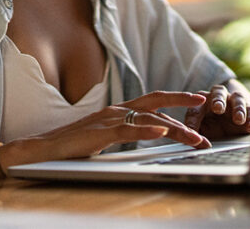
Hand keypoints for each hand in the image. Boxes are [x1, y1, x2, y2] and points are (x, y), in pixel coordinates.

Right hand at [1, 91, 210, 165]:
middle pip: (157, 105)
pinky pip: (127, 131)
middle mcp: (117, 110)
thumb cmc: (72, 146)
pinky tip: (162, 133)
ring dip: (175, 129)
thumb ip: (127, 132)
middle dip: (185, 111)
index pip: (155, 101)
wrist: (41, 149)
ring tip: (194, 138)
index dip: (178, 101)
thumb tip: (152, 134)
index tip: (200, 102)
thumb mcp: (106, 138)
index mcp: (119, 110)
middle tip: (208, 116)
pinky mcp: (98, 134)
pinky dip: (146, 131)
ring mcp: (108, 120)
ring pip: (149, 119)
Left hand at [184, 80, 249, 138]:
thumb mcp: (200, 128)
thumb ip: (195, 133)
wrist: (230, 116)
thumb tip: (192, 142)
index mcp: (201, 102)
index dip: (194, 120)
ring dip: (237, 109)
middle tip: (217, 108)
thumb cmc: (211, 122)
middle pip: (218, 94)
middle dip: (218, 101)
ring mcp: (234, 101)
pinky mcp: (248, 108)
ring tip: (238, 119)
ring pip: (237, 99)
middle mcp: (218, 97)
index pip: (195, 109)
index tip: (193, 129)